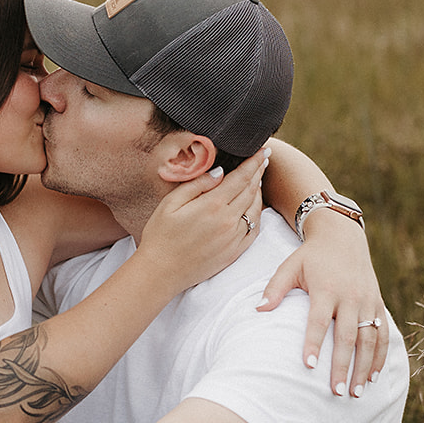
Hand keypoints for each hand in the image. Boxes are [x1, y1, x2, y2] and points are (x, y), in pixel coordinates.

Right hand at [137, 148, 267, 290]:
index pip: (241, 178)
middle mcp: (228, 221)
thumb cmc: (160, 235)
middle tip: (263, 159)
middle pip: (251, 191)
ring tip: (257, 180)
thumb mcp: (170, 203)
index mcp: (212, 206)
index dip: (253, 162)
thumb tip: (220, 172)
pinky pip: (254, 229)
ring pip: (255, 209)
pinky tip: (253, 207)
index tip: (262, 150)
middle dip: (259, 172)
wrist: (160, 272)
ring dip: (259, 192)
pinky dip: (257, 214)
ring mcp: (234, 238)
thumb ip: (197, 185)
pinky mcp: (234, 252)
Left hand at [257, 214, 388, 395]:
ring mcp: (368, 301)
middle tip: (335, 392)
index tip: (308, 366)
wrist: (343, 236)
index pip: (319, 321)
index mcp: (326, 288)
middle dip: (342, 366)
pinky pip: (383, 333)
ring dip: (364, 368)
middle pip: (348, 337)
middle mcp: (351, 296)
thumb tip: (258, 309)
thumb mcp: (289, 266)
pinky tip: (373, 377)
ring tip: (355, 393)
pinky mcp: (378, 304)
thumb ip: (275, 288)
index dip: (314, 343)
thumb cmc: (310, 257)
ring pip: (369, 339)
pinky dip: (380, 356)